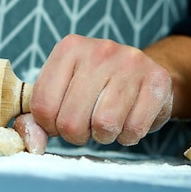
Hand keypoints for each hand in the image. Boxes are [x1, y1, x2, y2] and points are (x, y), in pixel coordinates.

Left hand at [28, 34, 172, 147]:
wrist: (143, 70)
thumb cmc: (95, 84)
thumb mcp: (61, 89)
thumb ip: (38, 117)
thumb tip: (33, 143)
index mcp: (68, 48)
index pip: (43, 105)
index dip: (49, 125)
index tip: (59, 120)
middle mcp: (99, 50)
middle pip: (71, 120)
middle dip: (76, 134)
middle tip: (85, 125)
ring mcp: (130, 63)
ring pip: (103, 125)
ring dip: (103, 136)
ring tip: (106, 121)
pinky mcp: (157, 80)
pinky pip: (134, 129)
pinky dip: (128, 136)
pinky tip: (128, 119)